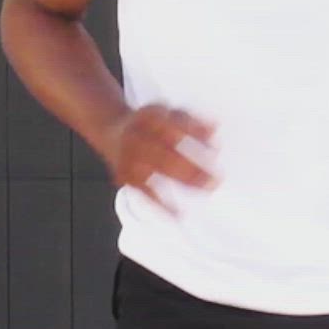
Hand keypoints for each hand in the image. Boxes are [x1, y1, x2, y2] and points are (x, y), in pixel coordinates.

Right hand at [100, 104, 218, 213]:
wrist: (112, 131)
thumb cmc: (149, 124)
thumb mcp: (168, 113)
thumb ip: (191, 121)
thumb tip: (214, 129)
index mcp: (148, 117)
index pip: (171, 126)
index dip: (193, 137)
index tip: (215, 147)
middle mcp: (135, 137)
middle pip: (163, 152)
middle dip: (189, 166)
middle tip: (214, 178)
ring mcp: (128, 158)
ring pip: (155, 171)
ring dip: (182, 181)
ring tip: (205, 189)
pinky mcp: (124, 176)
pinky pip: (144, 192)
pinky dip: (161, 205)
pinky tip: (178, 215)